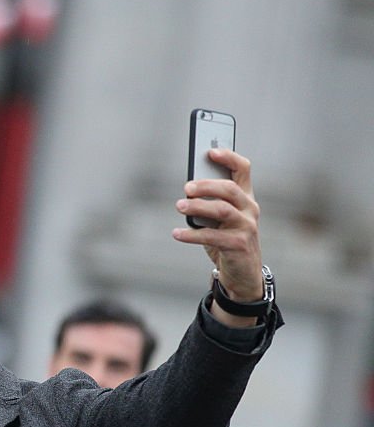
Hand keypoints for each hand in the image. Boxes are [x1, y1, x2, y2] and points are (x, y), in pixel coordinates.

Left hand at [173, 148, 263, 322]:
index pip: (243, 170)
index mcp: (245, 198)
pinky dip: (191, 234)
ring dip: (198, 206)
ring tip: (179, 206)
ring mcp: (247, 227)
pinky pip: (212, 236)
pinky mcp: (239, 245)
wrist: (242, 274)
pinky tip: (176, 233)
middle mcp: (250, 209)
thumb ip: (209, 204)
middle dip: (207, 185)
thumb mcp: (218, 220)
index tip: (210, 152)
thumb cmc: (226, 241)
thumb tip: (188, 191)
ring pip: (223, 210)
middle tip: (186, 187)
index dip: (228, 158)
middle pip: (230, 189)